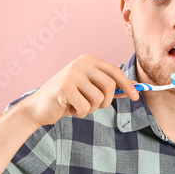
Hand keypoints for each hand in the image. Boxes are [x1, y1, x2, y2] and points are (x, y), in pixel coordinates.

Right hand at [22, 54, 137, 125]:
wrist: (38, 107)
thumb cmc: (66, 99)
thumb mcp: (89, 90)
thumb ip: (108, 88)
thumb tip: (133, 90)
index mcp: (87, 60)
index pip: (115, 72)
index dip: (128, 85)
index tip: (136, 97)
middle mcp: (80, 63)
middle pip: (110, 85)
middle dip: (106, 101)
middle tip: (93, 107)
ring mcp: (71, 74)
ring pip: (99, 98)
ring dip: (91, 109)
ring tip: (78, 106)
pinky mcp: (64, 87)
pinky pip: (86, 107)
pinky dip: (81, 113)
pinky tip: (69, 109)